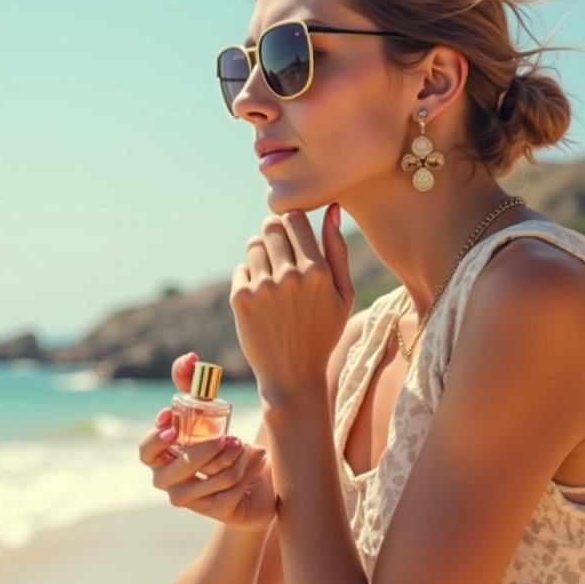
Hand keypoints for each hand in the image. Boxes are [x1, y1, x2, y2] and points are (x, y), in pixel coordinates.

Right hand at [137, 354, 276, 532]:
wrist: (255, 478)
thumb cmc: (224, 441)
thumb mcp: (208, 409)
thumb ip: (194, 382)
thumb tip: (191, 358)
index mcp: (162, 458)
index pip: (146, 452)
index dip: (156, 439)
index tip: (173, 421)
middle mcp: (170, 483)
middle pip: (174, 472)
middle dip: (202, 451)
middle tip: (227, 436)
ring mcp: (193, 501)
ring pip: (210, 479)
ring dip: (231, 458)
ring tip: (246, 444)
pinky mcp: (218, 510)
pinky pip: (232, 488)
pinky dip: (248, 468)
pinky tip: (258, 456)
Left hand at [230, 203, 354, 400]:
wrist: (293, 375)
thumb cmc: (323, 331)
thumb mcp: (343, 294)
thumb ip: (337, 249)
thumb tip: (331, 208)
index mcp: (317, 271)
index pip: (295, 219)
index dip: (294, 224)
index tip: (295, 236)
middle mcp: (289, 276)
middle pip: (271, 226)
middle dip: (275, 234)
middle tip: (282, 255)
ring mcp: (263, 288)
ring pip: (254, 244)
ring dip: (262, 255)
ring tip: (273, 278)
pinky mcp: (241, 299)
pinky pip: (241, 268)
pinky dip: (249, 277)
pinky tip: (262, 298)